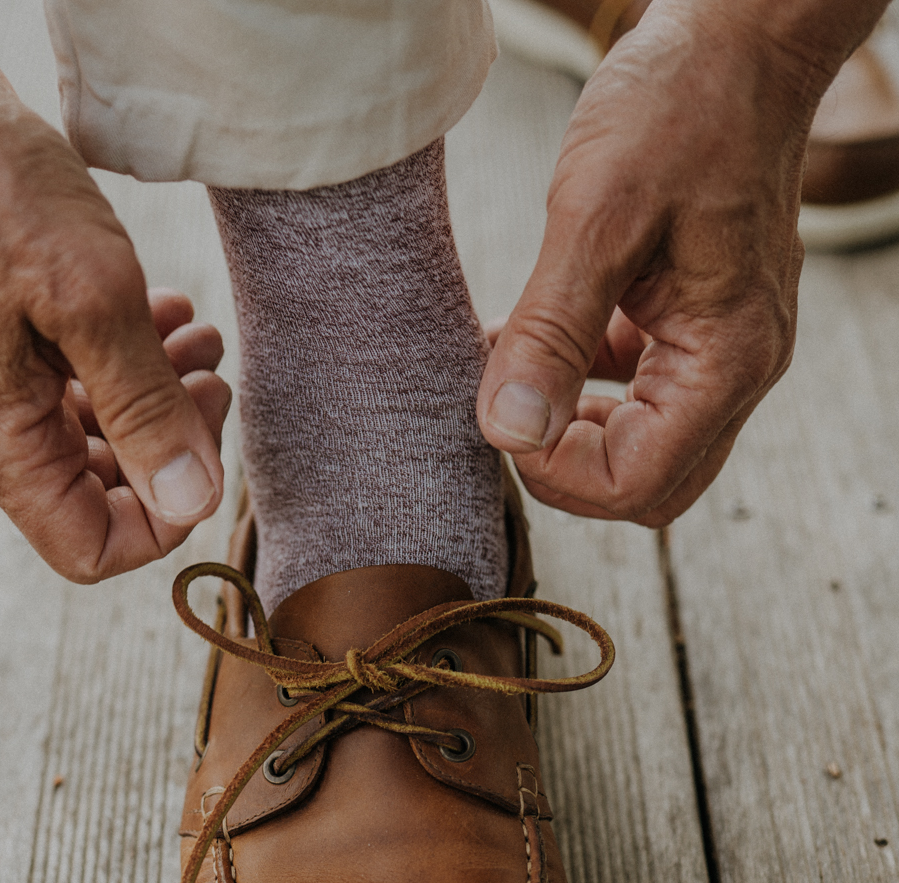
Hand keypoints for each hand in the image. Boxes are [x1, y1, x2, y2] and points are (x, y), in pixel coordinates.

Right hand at [0, 7, 226, 580]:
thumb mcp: (94, 301)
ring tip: (200, 340)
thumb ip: (144, 411)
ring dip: (160, 395)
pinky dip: (130, 362)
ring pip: (96, 430)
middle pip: (100, 490)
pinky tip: (164, 317)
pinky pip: (76, 382)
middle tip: (213, 382)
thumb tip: (190, 501)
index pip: (88, 546)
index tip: (207, 460)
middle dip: (173, 445)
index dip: (161, 523)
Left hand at [477, 0, 878, 525]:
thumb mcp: (597, 220)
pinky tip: (530, 346)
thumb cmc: (681, 109)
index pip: (636, 483)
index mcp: (727, 359)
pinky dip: (576, 388)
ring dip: (568, 431)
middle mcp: (734, 370)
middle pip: (645, 486)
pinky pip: (631, 394)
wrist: (735, 43)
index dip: (555, 468)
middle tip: (505, 407)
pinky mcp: (689, 328)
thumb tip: (509, 431)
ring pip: (638, 448)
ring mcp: (715, 352)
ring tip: (512, 373)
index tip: (500, 415)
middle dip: (565, 466)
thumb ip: (551, 333)